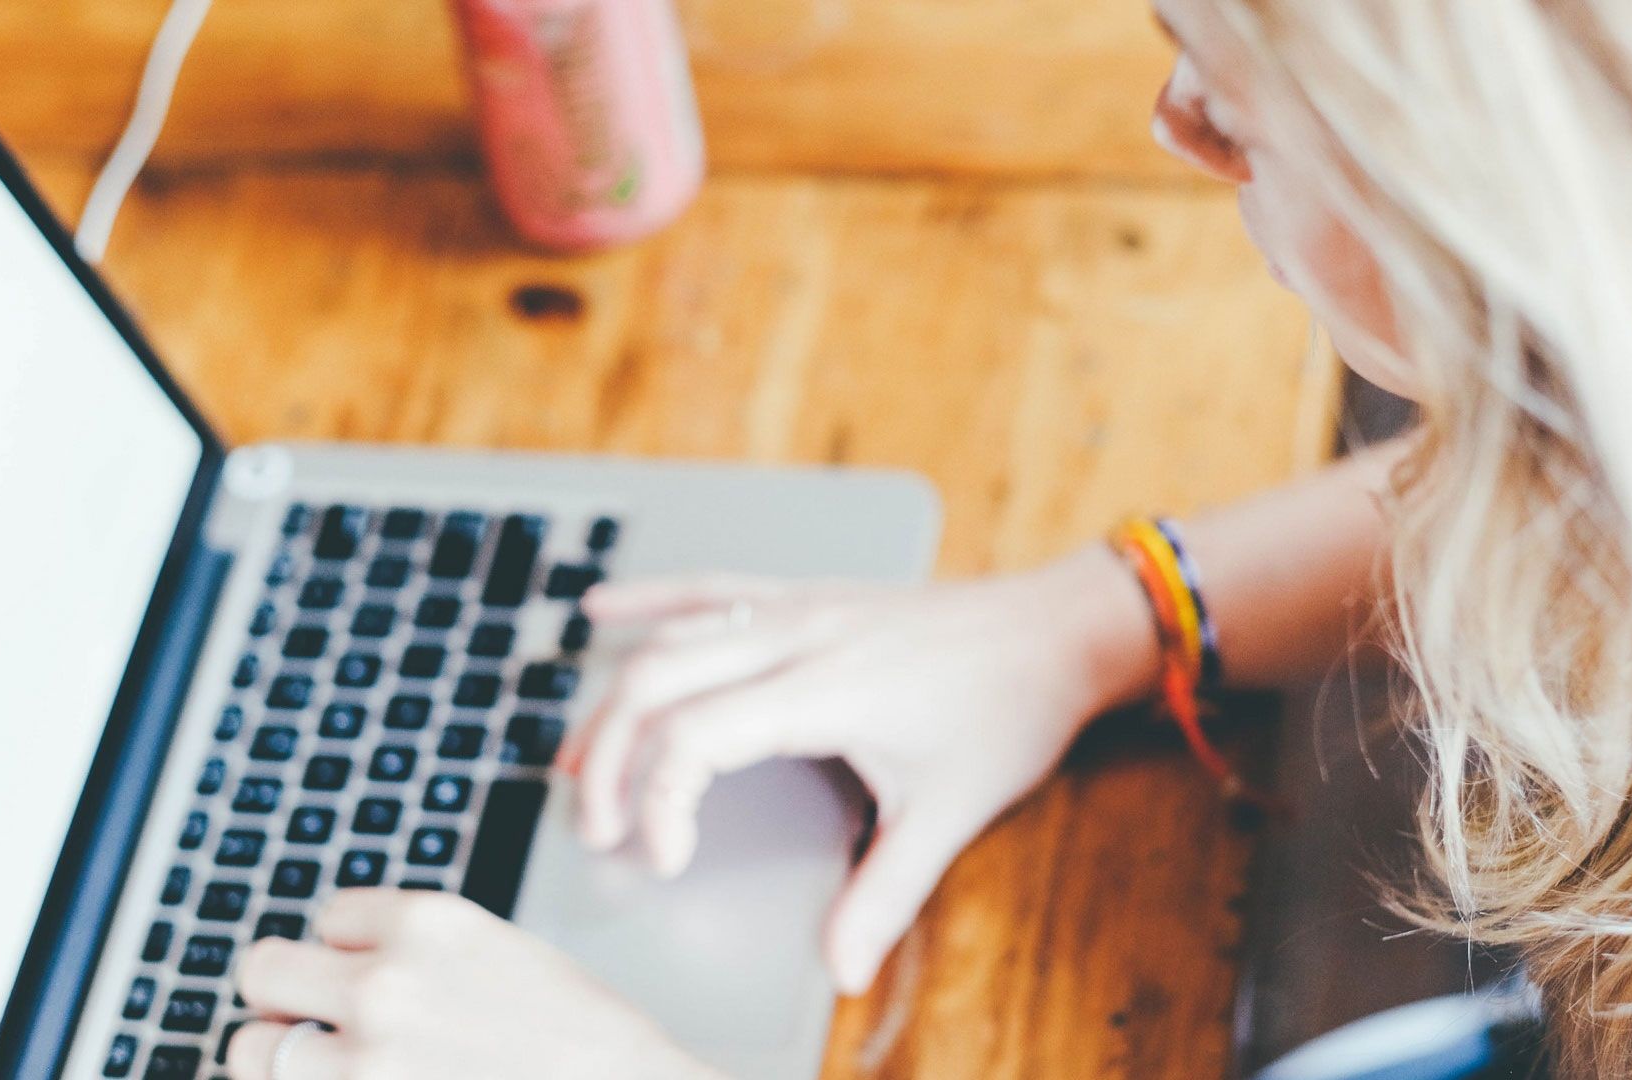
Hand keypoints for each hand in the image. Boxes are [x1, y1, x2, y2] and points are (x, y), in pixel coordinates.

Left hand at [227, 889, 724, 1079]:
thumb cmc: (578, 1038)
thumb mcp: (497, 952)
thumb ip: (415, 949)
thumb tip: (339, 963)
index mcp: (425, 922)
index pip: (326, 916)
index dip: (349, 951)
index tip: (378, 976)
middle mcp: (382, 985)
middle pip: (262, 971)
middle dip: (288, 997)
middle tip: (321, 1023)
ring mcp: (365, 1064)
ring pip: (249, 1051)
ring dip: (282, 1059)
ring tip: (331, 1067)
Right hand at [562, 546, 1159, 994]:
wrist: (1056, 628)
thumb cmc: (1008, 710)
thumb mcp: (951, 810)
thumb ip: (886, 893)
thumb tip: (842, 968)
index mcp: (823, 688)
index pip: (695, 736)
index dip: (659, 803)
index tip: (667, 861)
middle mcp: (797, 636)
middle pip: (657, 682)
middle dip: (606, 757)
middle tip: (597, 829)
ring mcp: (798, 607)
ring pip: (672, 639)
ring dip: (613, 699)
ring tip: (574, 763)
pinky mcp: (806, 596)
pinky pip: (710, 588)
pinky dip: (650, 600)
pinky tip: (601, 612)